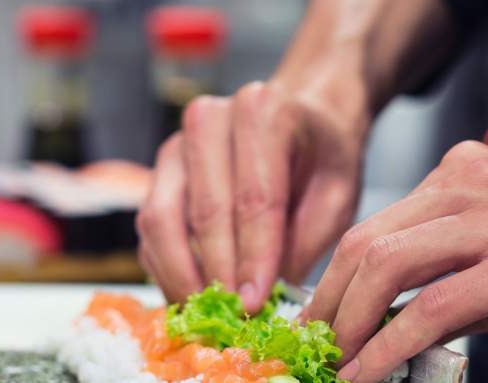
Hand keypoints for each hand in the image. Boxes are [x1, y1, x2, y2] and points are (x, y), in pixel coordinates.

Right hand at [137, 76, 369, 310]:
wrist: (303, 120)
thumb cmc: (322, 159)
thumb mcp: (337, 196)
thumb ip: (303, 242)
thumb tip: (267, 302)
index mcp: (263, 111)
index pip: (254, 197)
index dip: (254, 257)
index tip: (255, 304)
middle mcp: (209, 120)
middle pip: (204, 209)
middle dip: (218, 272)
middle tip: (232, 318)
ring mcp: (176, 146)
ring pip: (161, 218)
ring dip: (181, 275)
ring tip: (207, 315)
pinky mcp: (158, 174)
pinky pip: (150, 229)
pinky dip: (166, 268)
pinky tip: (192, 297)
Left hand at [301, 141, 487, 382]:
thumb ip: (448, 274)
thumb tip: (390, 321)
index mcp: (465, 172)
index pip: (375, 225)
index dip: (336, 280)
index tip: (322, 320)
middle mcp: (472, 183)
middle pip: (365, 242)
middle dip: (329, 303)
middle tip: (316, 347)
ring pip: (385, 266)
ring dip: (348, 325)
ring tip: (336, 364)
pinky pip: (430, 309)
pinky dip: (388, 348)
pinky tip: (370, 374)